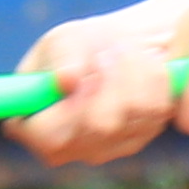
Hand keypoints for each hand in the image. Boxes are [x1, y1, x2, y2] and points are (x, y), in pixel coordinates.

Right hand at [9, 8, 178, 164]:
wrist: (117, 47)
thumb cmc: (80, 45)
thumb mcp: (64, 41)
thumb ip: (61, 59)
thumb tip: (67, 81)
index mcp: (32, 126)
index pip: (47, 136)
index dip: (70, 107)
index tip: (84, 76)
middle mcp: (68, 146)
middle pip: (100, 126)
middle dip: (110, 78)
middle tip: (108, 51)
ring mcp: (106, 148)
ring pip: (134, 113)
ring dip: (132, 69)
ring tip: (122, 49)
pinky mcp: (140, 138)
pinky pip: (156, 108)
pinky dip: (152, 77)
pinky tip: (140, 64)